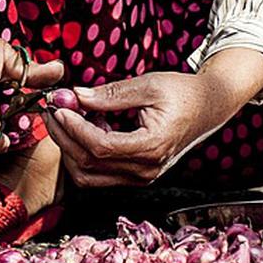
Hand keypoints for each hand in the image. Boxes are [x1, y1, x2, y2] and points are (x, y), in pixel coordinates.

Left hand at [43, 48, 262, 186]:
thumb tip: (75, 95)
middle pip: (89, 165)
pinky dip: (85, 154)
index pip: (100, 147)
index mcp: (152, 147)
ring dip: (71, 148)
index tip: (59, 106)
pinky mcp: (137, 176)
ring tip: (70, 117)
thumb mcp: (148, 85)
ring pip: (89, 176)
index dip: (74, 128)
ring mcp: (141, 177)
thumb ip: (111, 94)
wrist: (209, 107)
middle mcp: (146, 170)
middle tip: (53, 110)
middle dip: (64, 137)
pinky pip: (100, 175)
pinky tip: (88, 127)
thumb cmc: (183, 93)